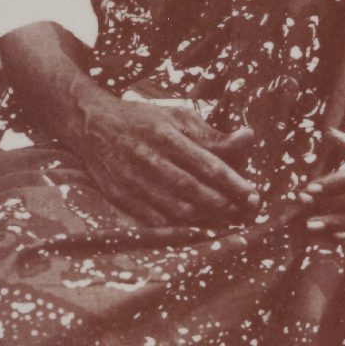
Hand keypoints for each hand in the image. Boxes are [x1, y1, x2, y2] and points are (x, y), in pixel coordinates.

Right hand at [81, 95, 259, 226]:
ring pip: (175, 209)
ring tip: (227, 220)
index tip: (254, 194)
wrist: (91, 124)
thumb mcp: (178, 117)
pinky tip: (196, 227)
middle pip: (192, 190)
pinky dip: (178, 228)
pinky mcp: (120, 196)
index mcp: (165, 134)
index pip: (207, 163)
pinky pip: (153, 221)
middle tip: (246, 211)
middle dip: (224, 204)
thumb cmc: (144, 120)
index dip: (233, 182)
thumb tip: (249, 137)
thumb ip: (213, 134)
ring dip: (205, 219)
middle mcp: (148, 158)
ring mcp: (131, 180)